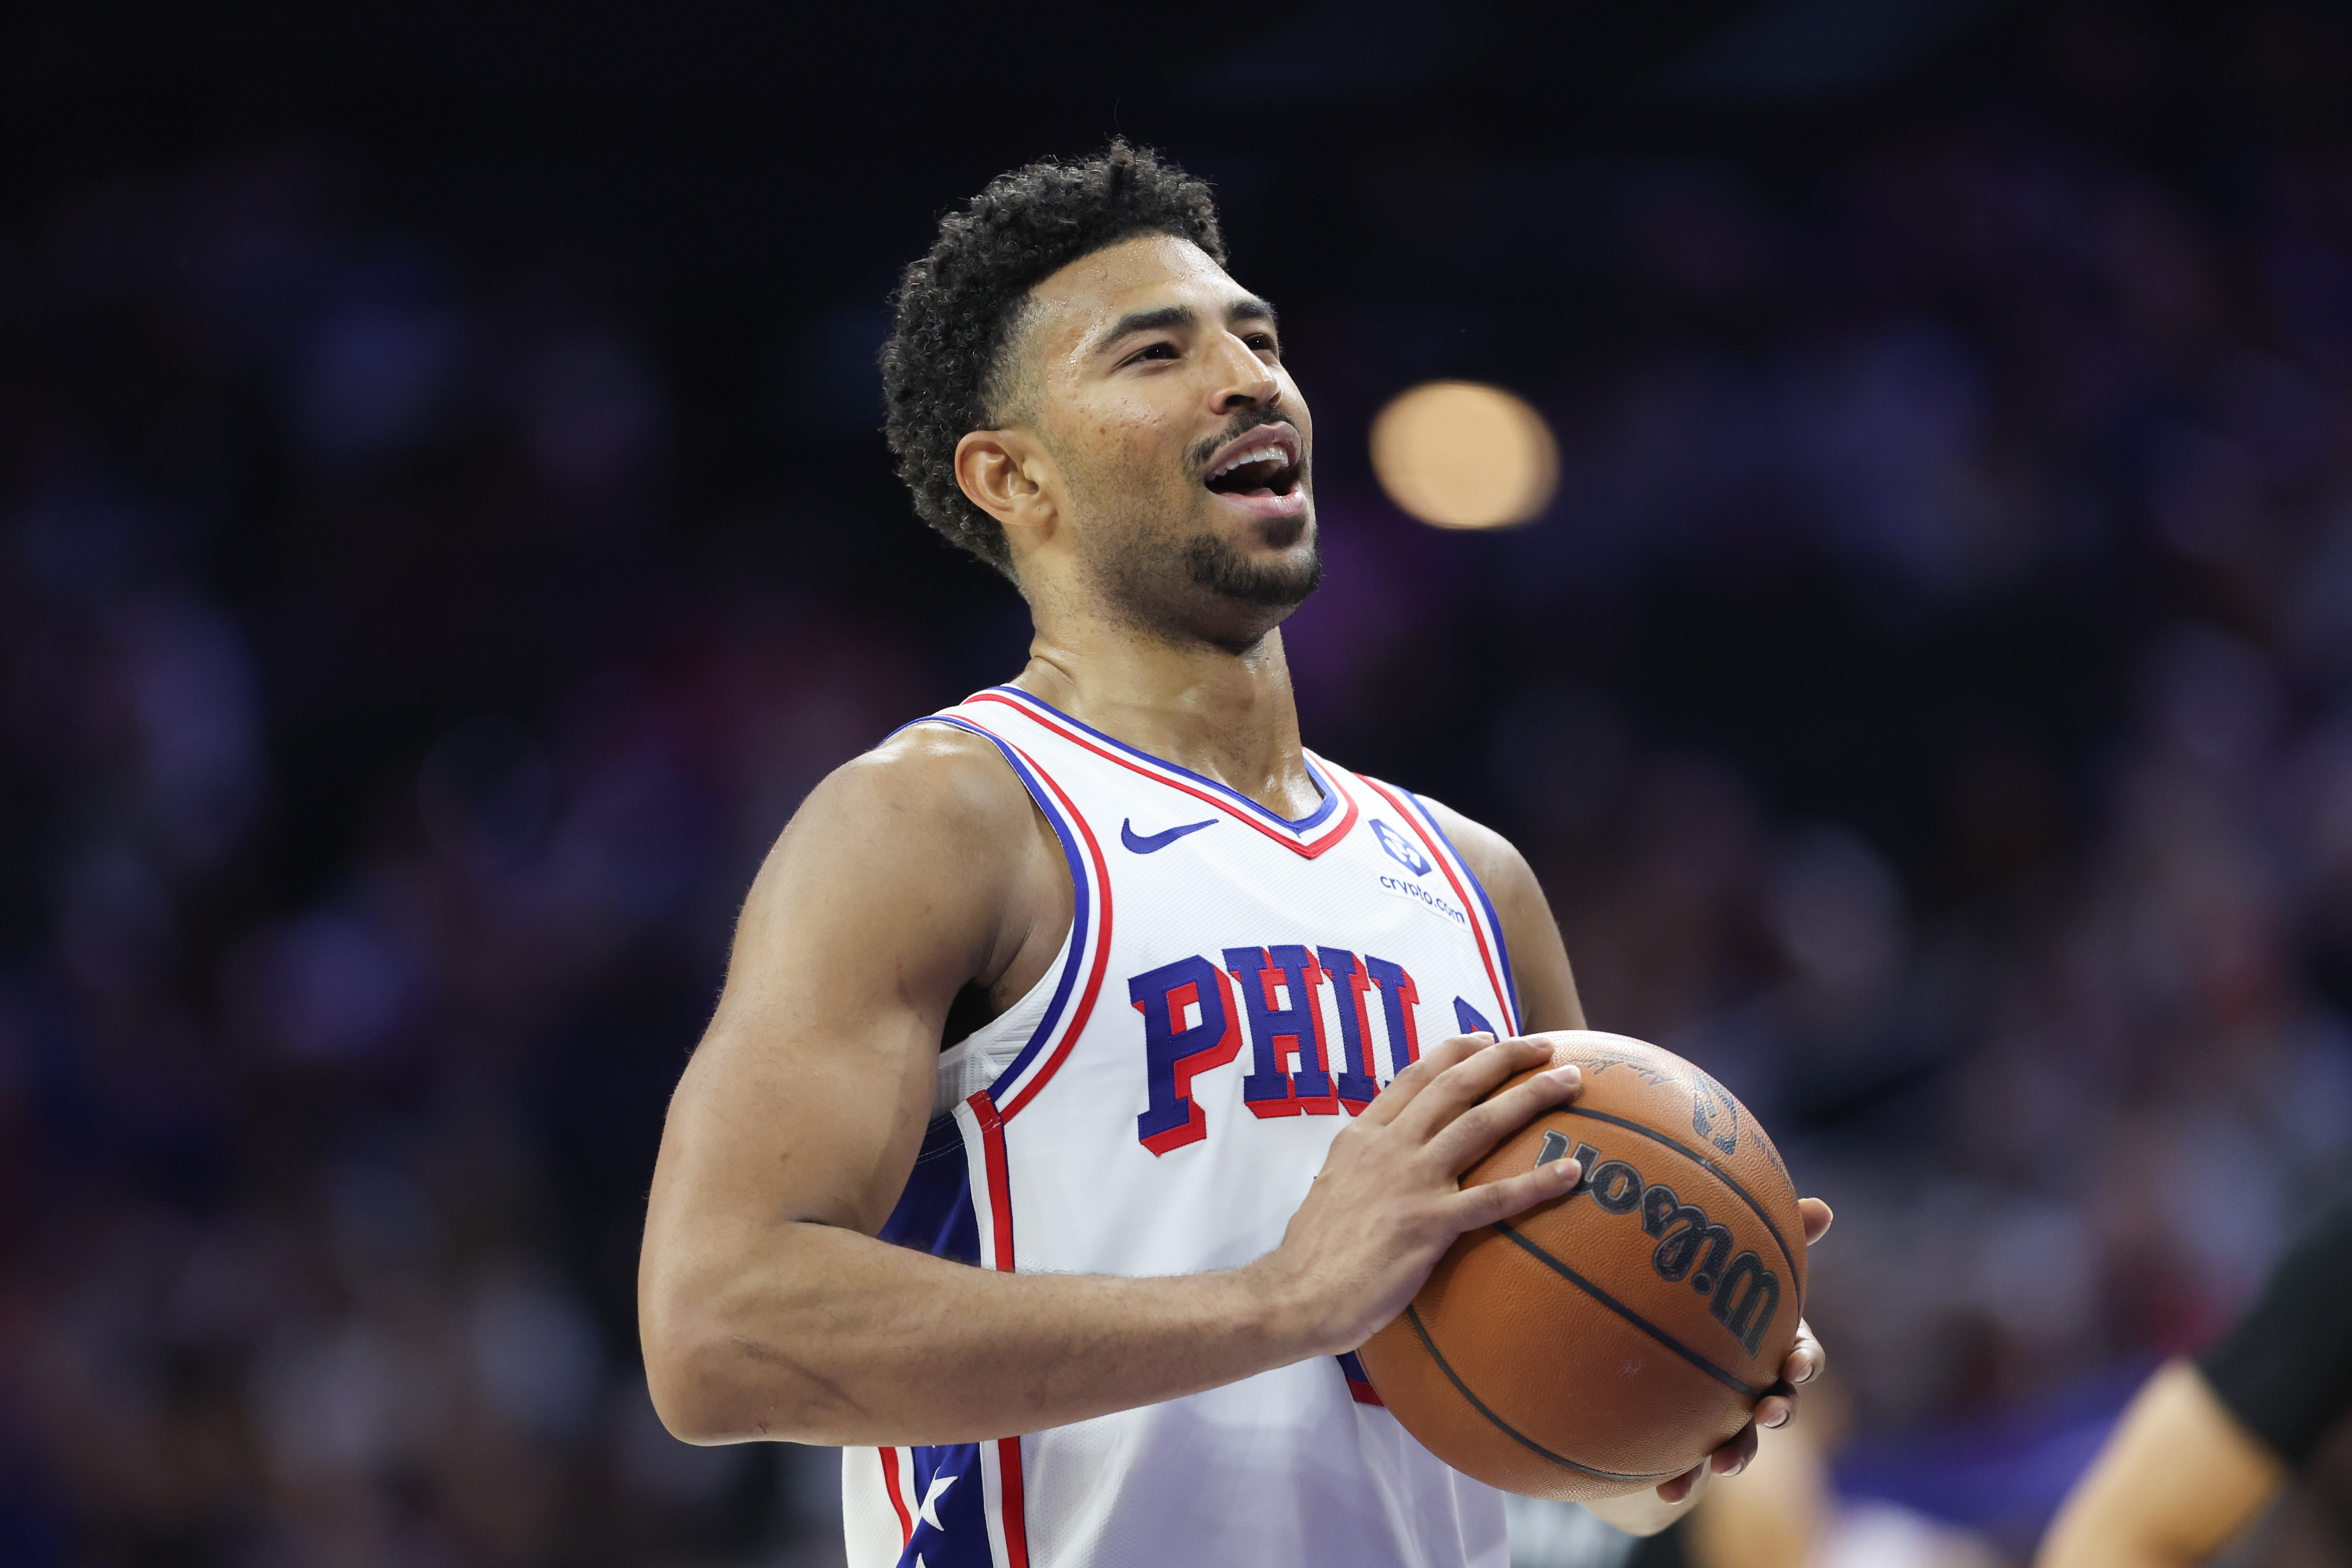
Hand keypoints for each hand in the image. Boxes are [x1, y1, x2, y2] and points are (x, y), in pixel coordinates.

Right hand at [1251, 1032, 1587, 1357]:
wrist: (1295, 1294)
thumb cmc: (1315, 1253)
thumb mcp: (1334, 1184)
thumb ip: (1366, 1163)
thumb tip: (1390, 1158)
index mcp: (1364, 1135)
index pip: (1416, 1076)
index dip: (1456, 1051)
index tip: (1487, 1037)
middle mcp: (1389, 1147)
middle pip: (1456, 1086)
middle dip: (1504, 1058)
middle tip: (1545, 1046)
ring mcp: (1411, 1182)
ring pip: (1481, 1124)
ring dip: (1530, 1097)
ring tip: (1570, 1081)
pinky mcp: (1429, 1224)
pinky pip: (1494, 1198)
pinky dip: (1536, 1183)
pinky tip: (1571, 1172)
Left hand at [1653, 1196, 1834, 1503]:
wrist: (1650, 1349)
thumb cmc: (1703, 1293)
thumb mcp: (1729, 1263)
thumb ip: (1772, 1237)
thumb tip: (1822, 1208)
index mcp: (1771, 1345)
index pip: (1802, 1353)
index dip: (1804, 1359)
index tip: (1796, 1362)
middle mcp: (1755, 1386)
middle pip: (1779, 1404)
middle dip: (1778, 1411)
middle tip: (1767, 1411)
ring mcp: (1725, 1418)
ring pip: (1742, 1443)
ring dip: (1738, 1454)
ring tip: (1722, 1464)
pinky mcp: (1691, 1444)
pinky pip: (1690, 1465)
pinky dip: (1684, 1481)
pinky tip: (1667, 1490)